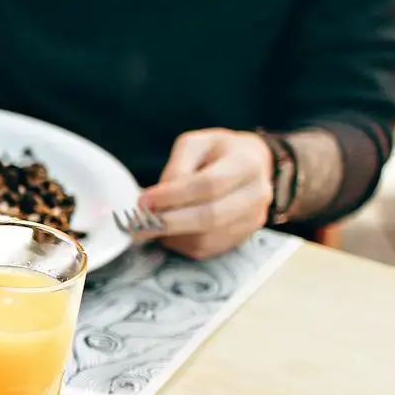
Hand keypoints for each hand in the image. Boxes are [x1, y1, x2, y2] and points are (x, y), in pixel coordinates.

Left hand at [138, 129, 273, 259]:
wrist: (253, 164)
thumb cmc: (219, 152)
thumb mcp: (196, 145)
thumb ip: (176, 168)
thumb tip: (156, 200)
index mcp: (247, 164)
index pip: (208, 185)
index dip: (173, 196)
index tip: (144, 201)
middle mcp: (256, 194)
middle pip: (210, 217)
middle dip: (169, 223)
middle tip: (139, 224)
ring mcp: (252, 220)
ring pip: (206, 239)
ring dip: (172, 236)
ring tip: (153, 225)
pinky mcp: (243, 238)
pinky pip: (207, 250)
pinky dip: (181, 244)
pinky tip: (170, 231)